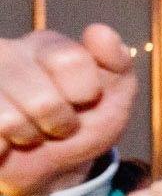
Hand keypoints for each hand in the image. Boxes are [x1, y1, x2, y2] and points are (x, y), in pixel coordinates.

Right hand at [0, 26, 137, 195]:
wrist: (52, 163)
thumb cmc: (83, 122)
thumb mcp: (114, 95)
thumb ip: (116, 62)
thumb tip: (100, 32)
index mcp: (45, 45)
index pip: (70, 61)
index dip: (85, 93)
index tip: (84, 99)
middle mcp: (4, 54)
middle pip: (43, 101)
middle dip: (59, 124)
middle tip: (57, 123)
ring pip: (10, 122)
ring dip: (28, 137)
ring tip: (29, 130)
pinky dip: (3, 150)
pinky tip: (4, 139)